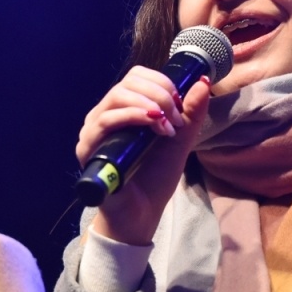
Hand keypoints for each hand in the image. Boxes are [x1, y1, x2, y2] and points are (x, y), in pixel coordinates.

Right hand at [76, 68, 213, 245]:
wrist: (141, 214)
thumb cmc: (154, 178)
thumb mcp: (179, 141)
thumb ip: (192, 113)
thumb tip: (203, 82)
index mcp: (123, 110)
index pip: (136, 77)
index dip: (161, 82)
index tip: (181, 103)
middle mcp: (104, 116)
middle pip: (127, 83)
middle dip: (160, 94)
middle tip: (177, 119)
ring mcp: (93, 132)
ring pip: (117, 97)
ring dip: (149, 105)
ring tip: (168, 126)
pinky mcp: (88, 149)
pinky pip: (105, 122)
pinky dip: (133, 117)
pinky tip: (154, 127)